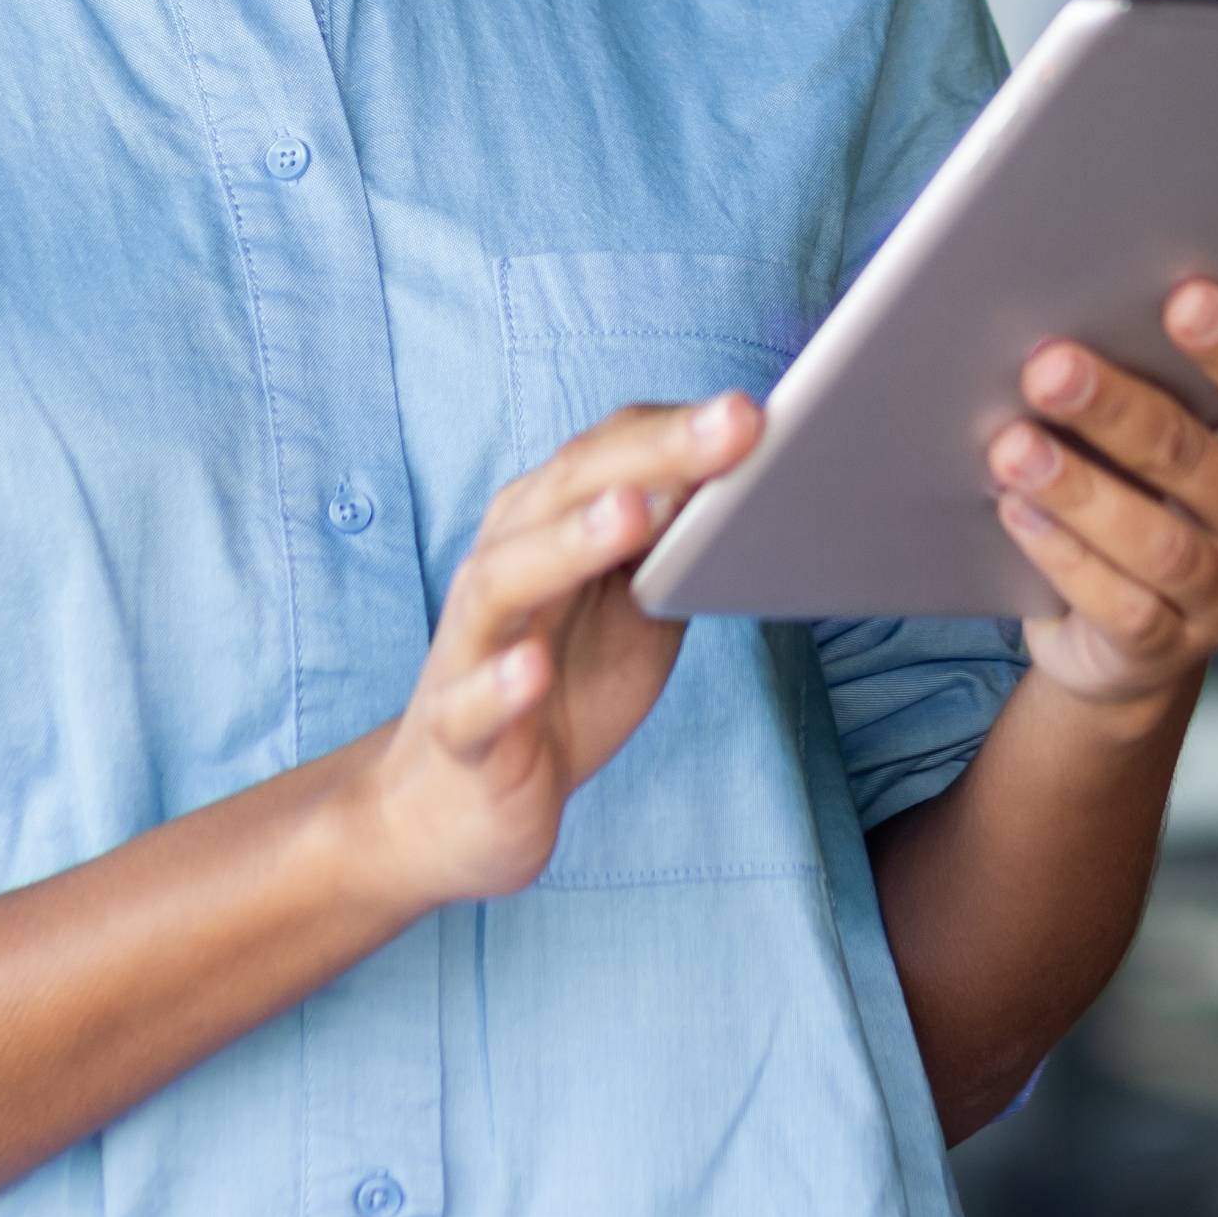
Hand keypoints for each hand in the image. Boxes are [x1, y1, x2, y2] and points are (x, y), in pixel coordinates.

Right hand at [346, 393, 760, 906]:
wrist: (460, 805)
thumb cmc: (562, 683)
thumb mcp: (635, 608)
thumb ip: (674, 545)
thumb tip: (746, 474)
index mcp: (543, 525)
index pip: (607, 453)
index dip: (681, 429)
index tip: (757, 411)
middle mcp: (499, 565)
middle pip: (565, 492)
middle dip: (654, 454)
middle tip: (737, 423)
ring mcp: (472, 646)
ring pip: (504, 578)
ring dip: (568, 542)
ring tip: (634, 513)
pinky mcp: (460, 732)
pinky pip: (471, 704)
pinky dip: (498, 683)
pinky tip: (532, 668)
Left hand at [986, 280, 1217, 708]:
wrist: (1131, 631)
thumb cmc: (1150, 486)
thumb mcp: (1179, 421)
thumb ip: (1172, 357)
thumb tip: (1143, 259)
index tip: (1183, 295)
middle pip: (1196, 459)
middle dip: (1119, 408)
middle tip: (1049, 363)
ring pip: (1156, 541)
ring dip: (1078, 490)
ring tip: (1012, 446)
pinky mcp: (1170, 650)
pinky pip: (1118, 605)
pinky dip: (1063, 556)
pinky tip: (1017, 511)